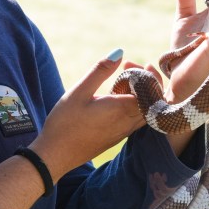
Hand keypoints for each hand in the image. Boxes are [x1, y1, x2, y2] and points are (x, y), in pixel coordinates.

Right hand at [30, 50, 145, 179]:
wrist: (56, 155)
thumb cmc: (65, 122)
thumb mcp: (79, 91)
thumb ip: (100, 71)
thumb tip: (119, 52)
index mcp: (122, 109)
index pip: (150, 90)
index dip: (144, 74)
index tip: (127, 65)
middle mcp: (128, 123)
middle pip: (153, 101)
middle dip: (146, 81)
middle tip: (128, 68)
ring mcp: (124, 132)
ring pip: (146, 111)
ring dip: (140, 94)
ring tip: (123, 81)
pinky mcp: (117, 137)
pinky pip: (136, 119)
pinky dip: (134, 105)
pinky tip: (117, 98)